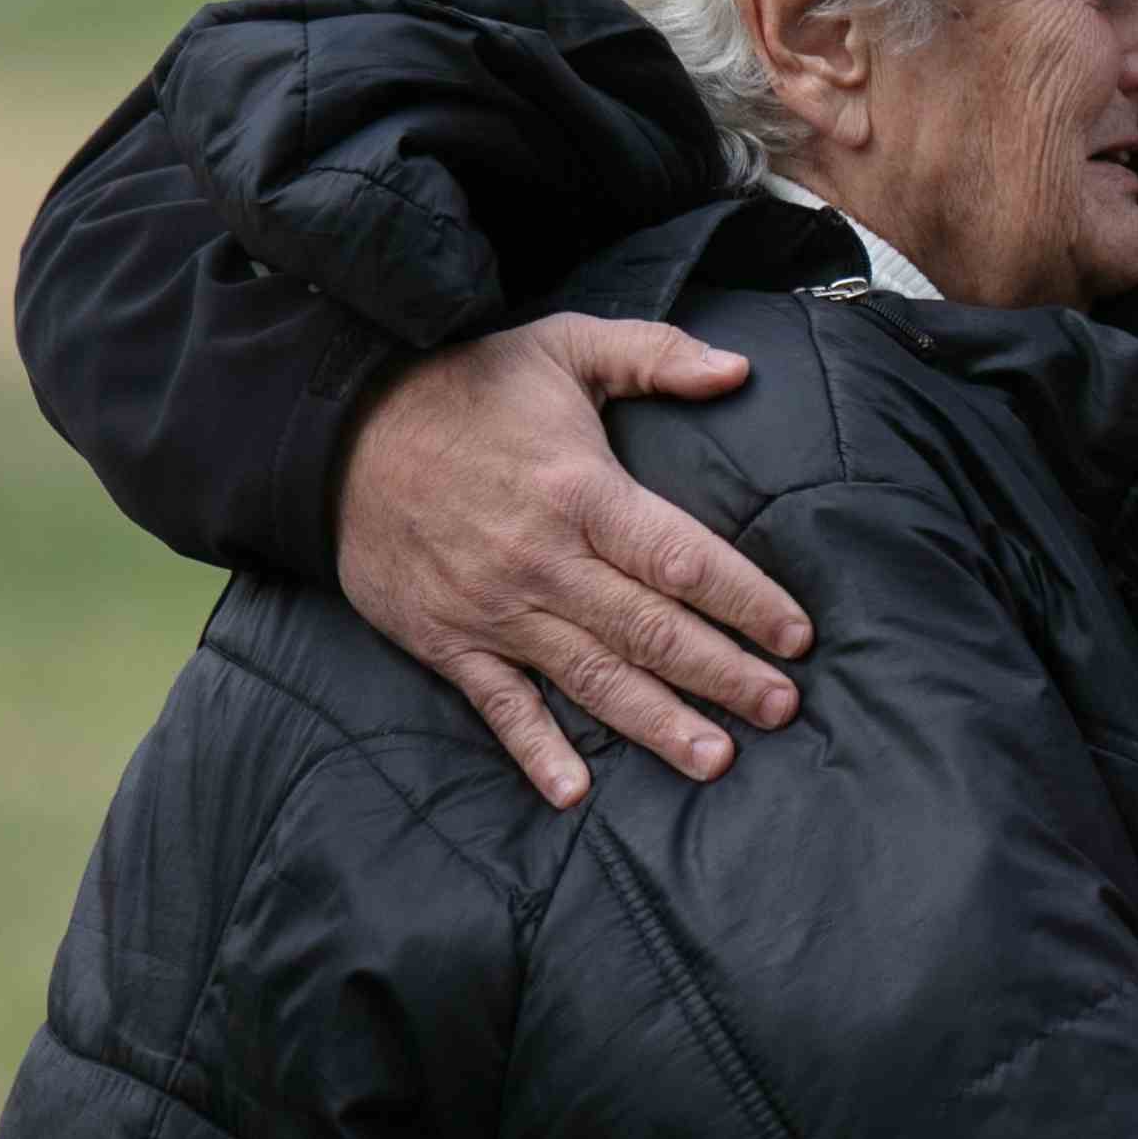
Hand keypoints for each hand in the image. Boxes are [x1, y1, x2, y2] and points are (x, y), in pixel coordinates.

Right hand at [337, 315, 801, 810]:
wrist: (339, 430)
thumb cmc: (465, 384)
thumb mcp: (565, 345)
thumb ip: (657, 354)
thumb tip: (741, 370)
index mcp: (581, 491)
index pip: (683, 558)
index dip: (746, 600)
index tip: (798, 635)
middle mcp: (543, 560)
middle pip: (651, 630)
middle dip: (723, 674)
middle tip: (783, 709)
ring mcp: (494, 608)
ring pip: (591, 678)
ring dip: (656, 723)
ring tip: (716, 759)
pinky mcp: (447, 641)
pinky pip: (500, 707)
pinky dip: (536, 751)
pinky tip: (574, 793)